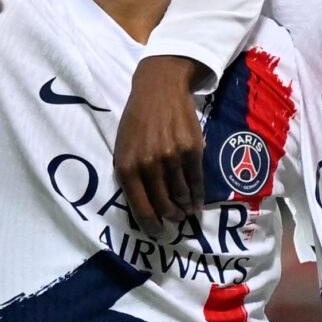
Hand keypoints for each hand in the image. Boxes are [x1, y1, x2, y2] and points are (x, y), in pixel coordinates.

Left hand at [116, 55, 207, 226]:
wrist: (159, 88)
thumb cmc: (137, 120)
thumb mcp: (123, 147)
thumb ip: (131, 175)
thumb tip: (146, 205)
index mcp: (128, 166)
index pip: (141, 207)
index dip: (151, 225)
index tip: (158, 232)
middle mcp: (149, 165)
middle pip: (164, 205)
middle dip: (170, 217)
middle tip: (174, 220)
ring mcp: (172, 157)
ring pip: (181, 195)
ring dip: (185, 208)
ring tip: (186, 211)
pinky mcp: (192, 150)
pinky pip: (197, 182)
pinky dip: (198, 197)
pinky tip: (197, 202)